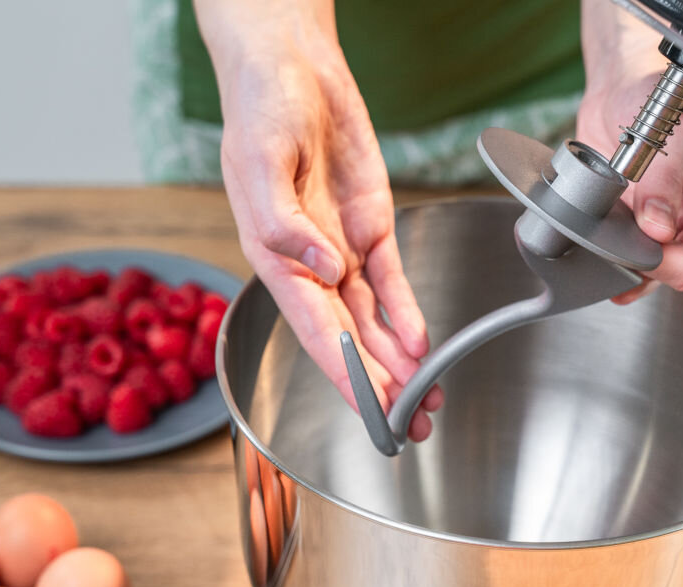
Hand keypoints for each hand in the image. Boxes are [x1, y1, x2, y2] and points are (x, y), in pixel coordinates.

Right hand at [196, 0, 441, 439]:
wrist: (292, 67)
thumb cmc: (260, 109)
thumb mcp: (259, 161)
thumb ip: (283, 224)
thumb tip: (320, 271)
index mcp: (273, 257)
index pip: (313, 329)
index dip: (343, 374)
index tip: (371, 410)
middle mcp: (308, 263)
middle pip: (347, 337)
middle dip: (378, 383)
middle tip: (408, 422)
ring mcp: (341, 248)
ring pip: (372, 319)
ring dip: (397, 360)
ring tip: (423, 397)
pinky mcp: (369, 226)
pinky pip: (390, 280)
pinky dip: (406, 311)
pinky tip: (421, 342)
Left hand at [578, 0, 682, 303]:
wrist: (623, 92)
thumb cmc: (660, 101)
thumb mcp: (667, 133)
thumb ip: (662, 183)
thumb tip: (658, 228)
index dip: (667, 264)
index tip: (635, 250)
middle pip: (680, 274)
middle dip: (646, 267)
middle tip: (612, 247)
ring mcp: (677, 231)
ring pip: (655, 275)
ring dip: (628, 268)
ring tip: (602, 251)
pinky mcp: (647, 232)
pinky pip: (635, 264)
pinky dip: (618, 265)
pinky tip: (601, 265)